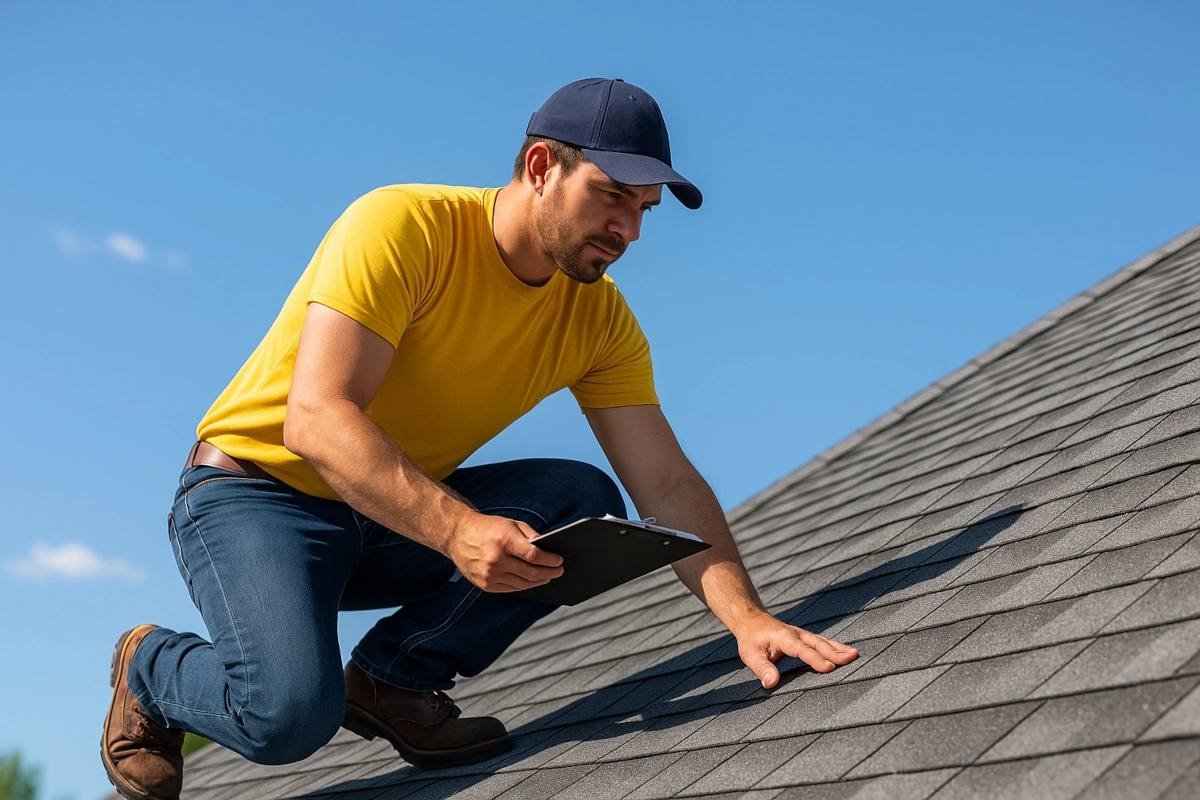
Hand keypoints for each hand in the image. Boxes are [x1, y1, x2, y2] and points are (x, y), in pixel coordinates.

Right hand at [446, 513, 564, 592]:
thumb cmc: (488, 528)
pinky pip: (511, 588)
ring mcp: (489, 575)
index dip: (550, 560)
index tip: (560, 561)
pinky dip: (524, 585)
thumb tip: (548, 550)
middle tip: (558, 571)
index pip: (534, 556)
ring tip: (547, 577)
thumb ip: (531, 536)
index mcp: (504, 541)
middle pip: (531, 573)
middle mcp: (496, 560)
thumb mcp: (511, 523)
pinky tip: (532, 581)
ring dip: (538, 581)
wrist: (458, 535)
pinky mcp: (485, 584)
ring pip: (522, 584)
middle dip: (549, 573)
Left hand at [734, 611, 858, 688]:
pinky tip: (847, 652)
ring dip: (839, 648)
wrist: (751, 619)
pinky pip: (822, 642)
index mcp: (784, 638)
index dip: (816, 659)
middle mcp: (797, 634)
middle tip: (852, 658)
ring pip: (824, 641)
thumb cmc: (751, 638)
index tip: (829, 668)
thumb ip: (762, 668)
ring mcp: (802, 635)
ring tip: (855, 655)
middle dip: (835, 652)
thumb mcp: (750, 654)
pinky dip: (835, 646)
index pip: (803, 650)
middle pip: (819, 644)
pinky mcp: (805, 638)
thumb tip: (772, 683)